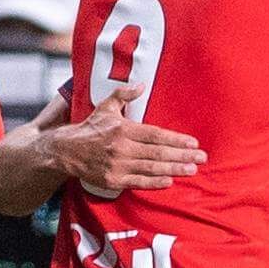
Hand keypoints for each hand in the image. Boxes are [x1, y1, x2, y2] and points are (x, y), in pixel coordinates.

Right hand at [53, 86, 204, 193]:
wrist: (66, 151)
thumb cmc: (91, 128)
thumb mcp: (106, 107)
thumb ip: (124, 94)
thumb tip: (142, 85)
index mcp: (123, 129)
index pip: (156, 135)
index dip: (176, 140)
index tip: (193, 143)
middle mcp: (122, 148)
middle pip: (158, 153)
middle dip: (182, 155)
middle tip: (202, 158)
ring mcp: (118, 165)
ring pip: (151, 168)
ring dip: (174, 169)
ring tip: (192, 169)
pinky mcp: (113, 180)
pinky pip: (138, 182)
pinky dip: (154, 182)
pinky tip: (170, 181)